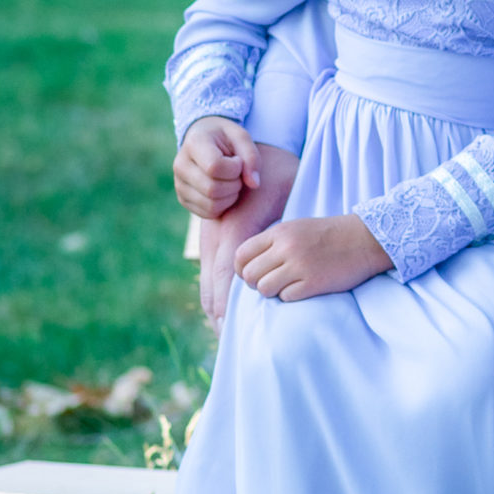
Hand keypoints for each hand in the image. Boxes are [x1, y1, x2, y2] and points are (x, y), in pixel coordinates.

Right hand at [175, 116, 261, 218]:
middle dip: (235, 184)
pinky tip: (224, 190)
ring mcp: (179, 184)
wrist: (205, 141)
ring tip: (231, 181)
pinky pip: (208, 213)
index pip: (215, 167)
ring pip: (212, 205)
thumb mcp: (241, 137)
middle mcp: (180, 165)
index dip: (235, 168)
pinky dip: (223, 206)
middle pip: (213, 189)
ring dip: (231, 196)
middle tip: (238, 174)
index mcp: (194, 143)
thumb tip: (254, 184)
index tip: (238, 160)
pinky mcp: (183, 199)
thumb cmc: (226, 138)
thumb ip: (251, 157)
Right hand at [199, 145, 300, 328]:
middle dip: (221, 320)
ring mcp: (211, 242)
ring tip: (229, 338)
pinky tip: (227, 314)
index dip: (227, 310)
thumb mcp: (281, 189)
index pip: (225, 281)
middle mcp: (215, 241)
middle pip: (212, 291)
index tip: (231, 333)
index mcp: (231, 232)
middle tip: (231, 347)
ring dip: (218, 311)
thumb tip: (284, 250)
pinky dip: (218, 296)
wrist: (235, 146)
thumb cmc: (272, 168)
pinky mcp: (214, 241)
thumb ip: (279, 223)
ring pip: (210, 286)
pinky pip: (213, 275)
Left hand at [234, 213, 391, 302]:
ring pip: (264, 288)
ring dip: (272, 291)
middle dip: (256, 283)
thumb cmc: (330, 235)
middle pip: (250, 275)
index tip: (253, 274)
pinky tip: (302, 288)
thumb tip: (248, 265)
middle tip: (271, 282)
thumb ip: (272, 243)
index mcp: (280, 232)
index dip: (242, 269)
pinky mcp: (313, 283)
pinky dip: (290, 296)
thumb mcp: (296, 228)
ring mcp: (300, 265)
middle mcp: (286, 248)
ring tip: (287, 286)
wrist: (365, 239)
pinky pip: (285, 297)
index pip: (242, 255)